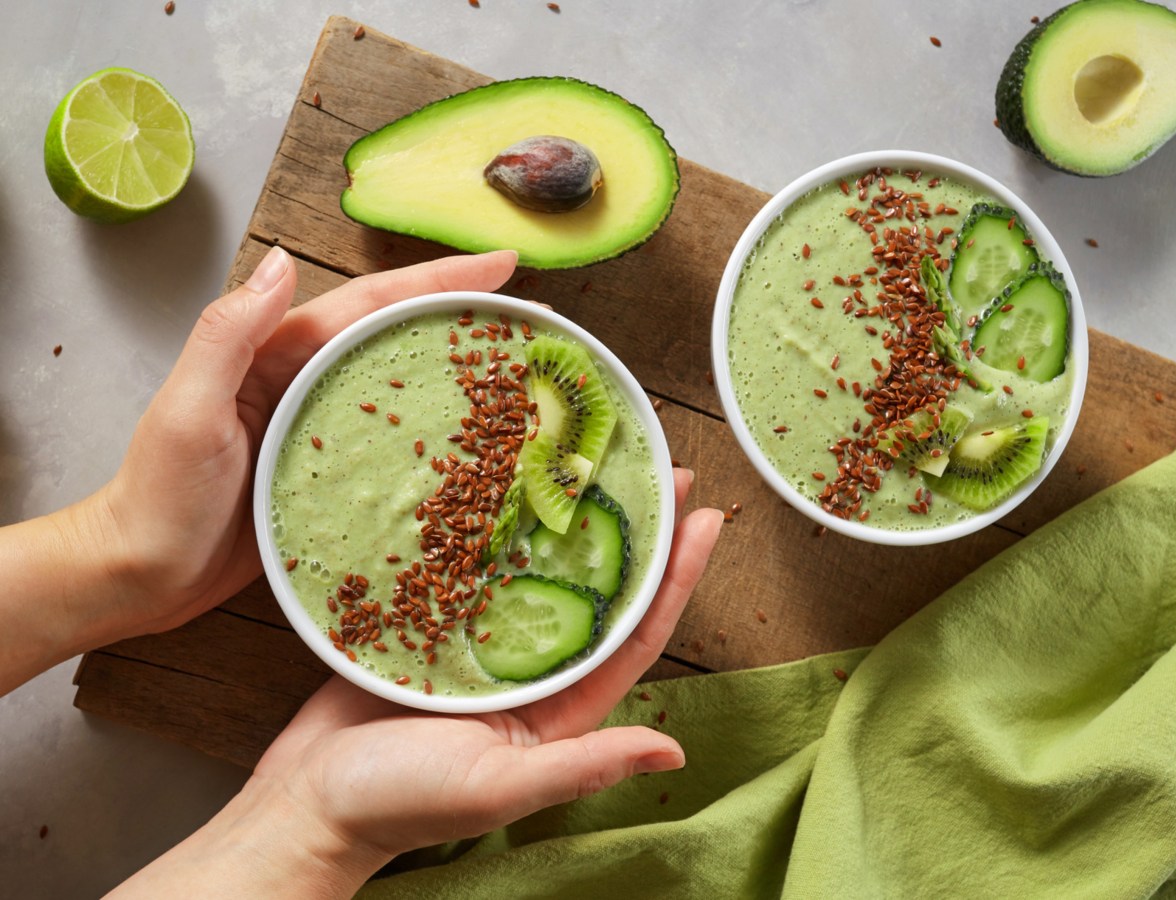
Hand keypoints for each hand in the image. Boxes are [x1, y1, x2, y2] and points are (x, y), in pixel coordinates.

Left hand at [97, 247, 517, 636]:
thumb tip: (283, 259)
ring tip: (517, 370)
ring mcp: (321, 427)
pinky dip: (434, 433)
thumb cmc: (158, 496)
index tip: (502, 264)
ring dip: (456, 370)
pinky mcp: (329, 473)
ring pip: (401, 386)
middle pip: (397, 334)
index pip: (371, 303)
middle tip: (529, 314)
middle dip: (462, 313)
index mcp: (280, 354)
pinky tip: (471, 446)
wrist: (141, 573)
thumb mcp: (188, 409)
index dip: (437, 279)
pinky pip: (392, 442)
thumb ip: (229, 332)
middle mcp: (307, 381)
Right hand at [111, 469, 721, 898]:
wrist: (306, 800)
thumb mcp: (497, 787)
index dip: (677, 576)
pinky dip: (498, 530)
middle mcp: (533, 669)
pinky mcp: (437, 623)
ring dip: (573, 520)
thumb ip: (582, 765)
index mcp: (561, 708)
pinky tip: (509, 485)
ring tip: (599, 464)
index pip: (637, 633)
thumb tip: (672, 755)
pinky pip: (478, 569)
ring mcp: (485, 643)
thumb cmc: (400, 803)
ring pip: (543, 570)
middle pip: (599, 590)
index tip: (704, 517)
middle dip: (637, 534)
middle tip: (664, 469)